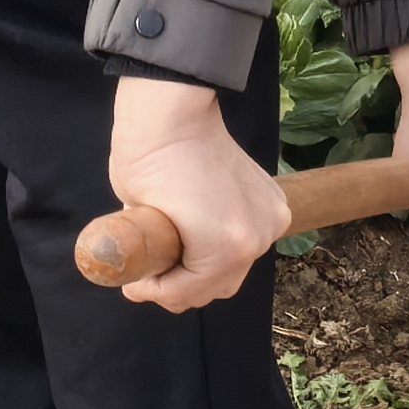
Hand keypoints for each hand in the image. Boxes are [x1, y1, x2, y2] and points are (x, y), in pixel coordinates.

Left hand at [104, 77, 292, 313]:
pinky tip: (204, 236)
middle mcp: (256, 238)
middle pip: (218, 286)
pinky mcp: (274, 202)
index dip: (155, 293)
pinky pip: (251, 241)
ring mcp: (270, 219)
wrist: (175, 115)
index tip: (133, 284)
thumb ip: (149, 255)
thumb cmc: (147, 163)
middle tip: (153, 274)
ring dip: (207, 270)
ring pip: (236, 267)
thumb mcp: (134, 221)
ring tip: (177, 256)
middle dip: (182, 286)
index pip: (187, 292)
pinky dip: (228, 246)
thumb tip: (146, 270)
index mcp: (224, 247)